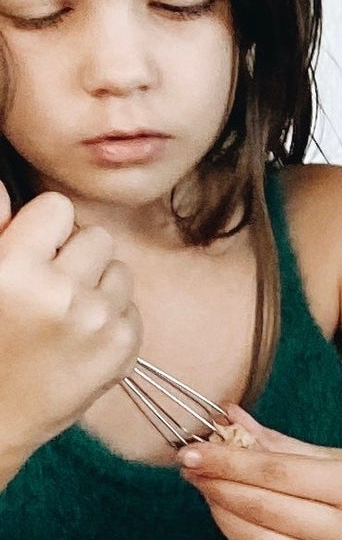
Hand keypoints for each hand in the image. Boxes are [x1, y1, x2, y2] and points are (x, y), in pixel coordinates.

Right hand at [0, 188, 139, 461]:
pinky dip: (110, 316)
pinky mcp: (122, 349)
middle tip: (46, 283)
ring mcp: (97, 323)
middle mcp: (60, 293)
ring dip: (96, 282)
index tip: (30, 250)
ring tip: (62, 311)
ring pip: (119, 269)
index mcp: (12, 270)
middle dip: (73, 253)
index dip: (43, 227)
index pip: (57, 209)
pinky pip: (132, 306)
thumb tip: (4, 189)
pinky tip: (78, 336)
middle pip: (96, 236)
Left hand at [178, 411, 341, 539]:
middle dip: (218, 487)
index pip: (275, 475)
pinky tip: (248, 533)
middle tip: (195, 469)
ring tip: (216, 496)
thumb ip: (285, 447)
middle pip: (261, 510)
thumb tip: (229, 423)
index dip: (226, 462)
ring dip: (226, 519)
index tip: (192, 451)